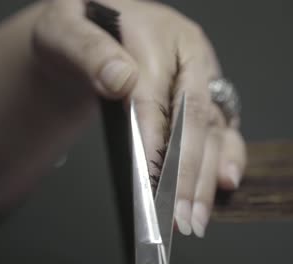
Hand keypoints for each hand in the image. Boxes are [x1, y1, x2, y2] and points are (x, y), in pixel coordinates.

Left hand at [33, 0, 246, 237]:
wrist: (94, 29)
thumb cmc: (82, 28)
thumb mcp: (66, 28)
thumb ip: (88, 50)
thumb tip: (119, 80)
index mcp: (161, 34)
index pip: (157, 93)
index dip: (154, 137)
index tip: (150, 177)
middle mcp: (190, 58)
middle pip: (194, 118)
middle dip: (186, 171)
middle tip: (177, 215)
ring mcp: (201, 80)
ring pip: (213, 130)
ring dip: (206, 176)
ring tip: (197, 215)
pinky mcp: (205, 99)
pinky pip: (222, 129)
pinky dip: (226, 158)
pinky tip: (225, 184)